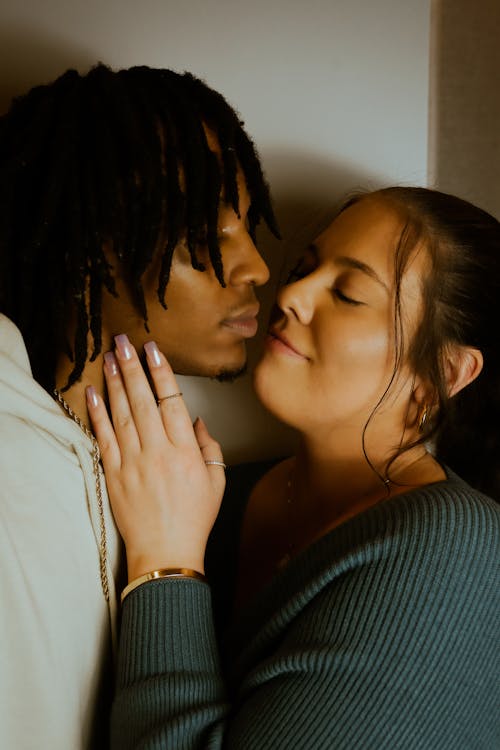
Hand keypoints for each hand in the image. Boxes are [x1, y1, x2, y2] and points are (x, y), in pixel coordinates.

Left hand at [86, 335, 225, 579]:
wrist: (166, 552)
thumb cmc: (194, 518)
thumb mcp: (217, 481)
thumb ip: (210, 447)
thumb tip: (197, 421)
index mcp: (186, 451)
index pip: (172, 401)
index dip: (161, 372)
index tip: (154, 349)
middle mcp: (158, 451)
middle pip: (143, 400)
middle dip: (133, 366)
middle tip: (124, 341)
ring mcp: (133, 462)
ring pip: (122, 413)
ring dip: (115, 381)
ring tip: (109, 356)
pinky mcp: (115, 474)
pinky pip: (104, 437)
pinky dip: (97, 413)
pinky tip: (93, 392)